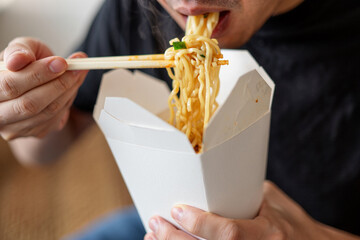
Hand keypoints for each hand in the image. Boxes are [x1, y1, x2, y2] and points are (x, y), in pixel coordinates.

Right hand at [0, 37, 87, 139]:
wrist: (34, 81)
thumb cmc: (26, 61)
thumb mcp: (22, 47)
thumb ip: (20, 50)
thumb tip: (19, 59)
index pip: (11, 85)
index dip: (38, 74)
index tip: (61, 62)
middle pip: (29, 105)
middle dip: (58, 85)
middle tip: (76, 69)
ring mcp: (13, 127)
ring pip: (46, 113)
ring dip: (68, 92)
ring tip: (78, 74)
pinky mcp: (31, 133)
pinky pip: (55, 119)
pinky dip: (68, 101)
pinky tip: (72, 87)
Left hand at [145, 181, 358, 239]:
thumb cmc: (291, 221)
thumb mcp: (271, 200)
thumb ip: (241, 194)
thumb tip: (207, 182)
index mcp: (269, 233)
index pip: (230, 233)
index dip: (200, 224)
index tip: (177, 209)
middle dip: (175, 239)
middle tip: (155, 223)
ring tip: (154, 235)